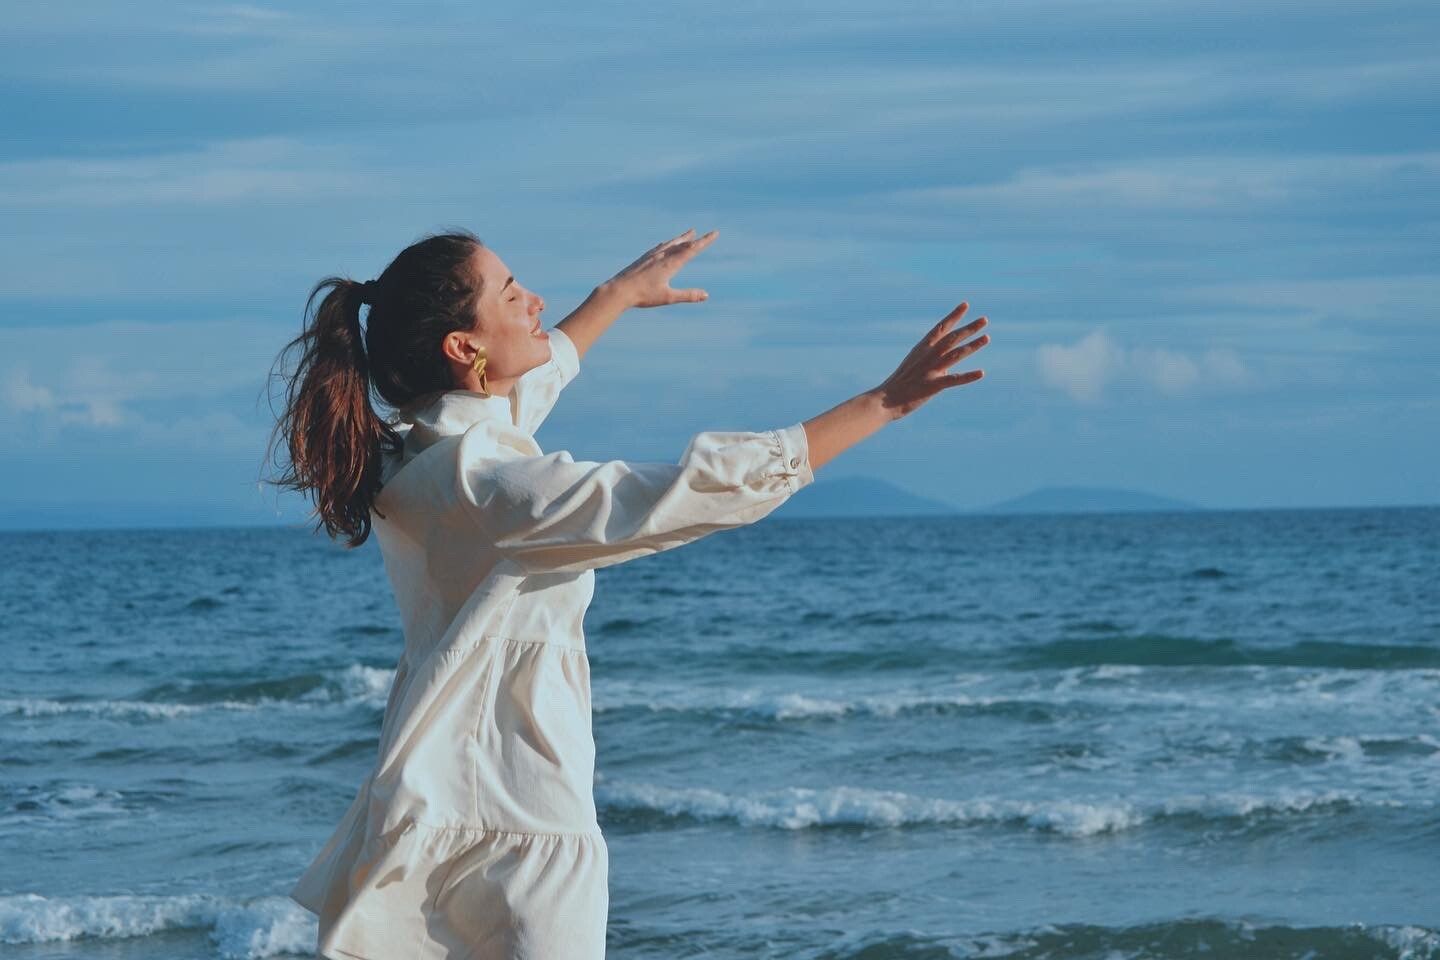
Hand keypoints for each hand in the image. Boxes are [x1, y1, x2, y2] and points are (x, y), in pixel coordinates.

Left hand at [600, 228, 718, 308]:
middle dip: (695, 239)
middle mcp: (662, 256)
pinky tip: (664, 244)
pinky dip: (667, 244)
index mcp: (670, 264)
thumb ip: (688, 295)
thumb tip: (706, 295)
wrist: (619, 290)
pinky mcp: (643, 259)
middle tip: (704, 233)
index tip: (715, 233)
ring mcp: (651, 256)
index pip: (692, 249)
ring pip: (670, 244)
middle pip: (682, 244)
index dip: (705, 241)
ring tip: (688, 233)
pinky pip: (659, 247)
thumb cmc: (643, 295)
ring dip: (681, 238)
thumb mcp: (668, 297)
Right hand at [873, 302, 989, 419]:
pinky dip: (968, 376)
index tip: (965, 305)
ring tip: (987, 338)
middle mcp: (927, 356)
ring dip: (972, 346)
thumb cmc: (898, 385)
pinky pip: (953, 380)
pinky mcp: (932, 386)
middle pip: (951, 338)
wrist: (883, 400)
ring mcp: (930, 370)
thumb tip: (949, 366)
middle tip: (984, 320)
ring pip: (955, 354)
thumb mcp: (915, 368)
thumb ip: (933, 364)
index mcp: (921, 349)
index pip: (940, 328)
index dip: (954, 316)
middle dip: (969, 328)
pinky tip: (981, 373)